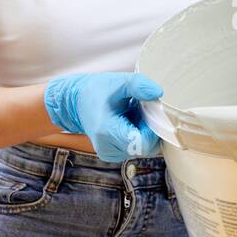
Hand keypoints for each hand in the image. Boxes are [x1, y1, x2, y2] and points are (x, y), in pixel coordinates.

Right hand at [43, 72, 164, 161]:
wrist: (78, 102)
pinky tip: (129, 121)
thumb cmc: (98, 90)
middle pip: (146, 147)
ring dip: (144, 131)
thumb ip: (138, 85)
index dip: (154, 129)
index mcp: (107, 132)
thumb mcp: (119, 81)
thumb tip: (157, 93)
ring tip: (133, 113)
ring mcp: (110, 154)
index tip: (152, 110)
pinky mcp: (114, 155)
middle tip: (142, 109)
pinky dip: (138, 135)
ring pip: (143, 149)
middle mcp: (107, 149)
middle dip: (150, 128)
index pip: (143, 143)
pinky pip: (136, 149)